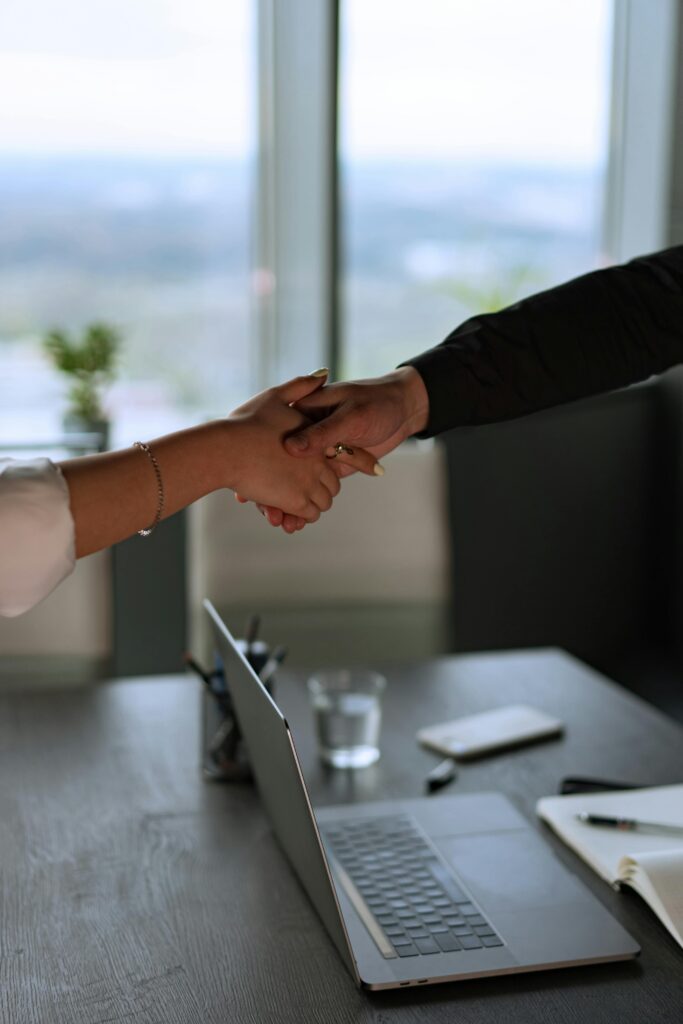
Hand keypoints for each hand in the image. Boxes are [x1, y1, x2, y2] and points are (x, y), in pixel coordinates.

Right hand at [238, 367, 429, 531]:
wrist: (401, 407)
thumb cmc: (376, 403)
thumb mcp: (349, 415)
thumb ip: (322, 432)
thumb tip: (293, 449)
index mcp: (303, 417)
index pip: (275, 446)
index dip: (259, 465)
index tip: (247, 488)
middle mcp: (306, 438)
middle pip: (280, 472)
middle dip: (273, 494)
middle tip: (267, 513)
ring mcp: (316, 456)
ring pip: (291, 486)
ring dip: (284, 506)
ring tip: (279, 522)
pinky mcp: (329, 470)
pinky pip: (310, 492)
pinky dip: (299, 509)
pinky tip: (290, 521)